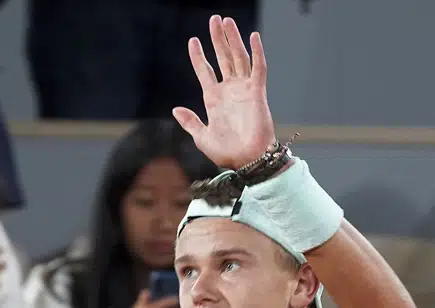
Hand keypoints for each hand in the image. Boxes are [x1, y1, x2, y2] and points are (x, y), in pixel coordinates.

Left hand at [172, 16, 277, 170]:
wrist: (248, 160)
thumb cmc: (227, 154)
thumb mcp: (202, 138)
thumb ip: (190, 122)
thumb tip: (176, 110)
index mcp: (213, 99)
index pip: (205, 71)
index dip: (199, 56)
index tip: (193, 41)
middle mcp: (229, 90)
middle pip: (223, 57)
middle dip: (218, 39)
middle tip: (214, 19)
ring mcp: (244, 90)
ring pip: (238, 57)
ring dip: (233, 39)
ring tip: (226, 21)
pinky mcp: (257, 92)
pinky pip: (258, 68)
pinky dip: (257, 52)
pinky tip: (253, 36)